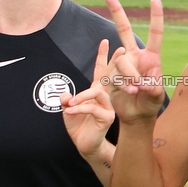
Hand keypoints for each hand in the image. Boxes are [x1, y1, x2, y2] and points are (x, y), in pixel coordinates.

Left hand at [62, 39, 114, 158]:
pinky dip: (80, 108)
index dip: (102, 56)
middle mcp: (105, 97)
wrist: (85, 145)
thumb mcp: (68, 109)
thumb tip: (66, 96)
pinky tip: (70, 111)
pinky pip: (93, 108)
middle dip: (114, 62)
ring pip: (98, 93)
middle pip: (109, 76)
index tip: (105, 41)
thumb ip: (67, 99)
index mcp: (96, 92)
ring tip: (69, 104)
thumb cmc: (79, 126)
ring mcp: (108, 107)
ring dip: (82, 96)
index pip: (100, 71)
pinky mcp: (107, 117)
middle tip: (121, 50)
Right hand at [103, 0, 164, 122]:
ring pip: (121, 60)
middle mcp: (134, 56)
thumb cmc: (150, 104)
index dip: (155, 17)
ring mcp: (121, 64)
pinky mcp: (110, 74)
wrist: (136, 117)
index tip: (155, 0)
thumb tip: (143, 83)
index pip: (154, 33)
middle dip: (116, 11)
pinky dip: (122, 84)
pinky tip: (129, 92)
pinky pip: (112, 73)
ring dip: (129, 76)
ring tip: (137, 90)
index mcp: (151, 56)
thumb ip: (153, 88)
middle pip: (124, 29)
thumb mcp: (157, 96)